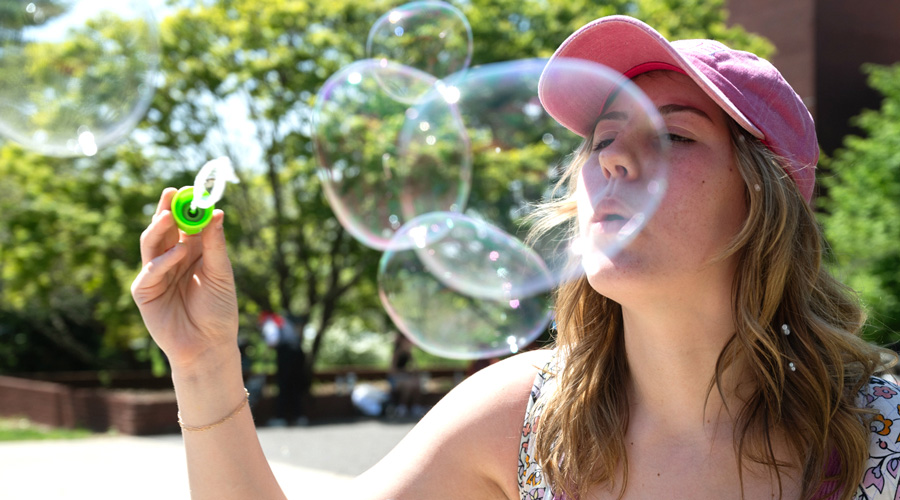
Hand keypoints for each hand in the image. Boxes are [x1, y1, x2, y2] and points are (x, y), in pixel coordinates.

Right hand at [131, 188, 238, 368]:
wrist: (209, 344)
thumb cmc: (218, 310)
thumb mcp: (221, 273)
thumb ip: (215, 244)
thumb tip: (217, 212)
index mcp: (192, 252)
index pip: (185, 223)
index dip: (186, 206)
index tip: (191, 189)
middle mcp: (171, 259)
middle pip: (164, 229)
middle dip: (166, 209)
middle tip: (172, 193)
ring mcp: (156, 274)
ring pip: (151, 244)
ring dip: (159, 229)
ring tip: (168, 215)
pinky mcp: (145, 292)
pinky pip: (150, 271)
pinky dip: (163, 261)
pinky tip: (178, 253)